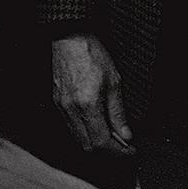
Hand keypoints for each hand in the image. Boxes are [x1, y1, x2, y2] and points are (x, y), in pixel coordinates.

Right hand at [52, 34, 134, 154]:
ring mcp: (61, 105)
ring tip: (110, 133)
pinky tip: (95, 122)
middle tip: (122, 145)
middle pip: (88, 146)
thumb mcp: (114, 82)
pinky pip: (70, 125)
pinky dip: (84, 130)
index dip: (119, 151)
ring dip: (95, 141)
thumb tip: (125, 134)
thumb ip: (118, 112)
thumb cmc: (91, 53)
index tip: (130, 150)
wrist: (70, 37)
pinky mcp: (57, 100)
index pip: (102, 142)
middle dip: (107, 150)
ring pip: (78, 137)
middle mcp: (71, 108)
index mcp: (87, 104)